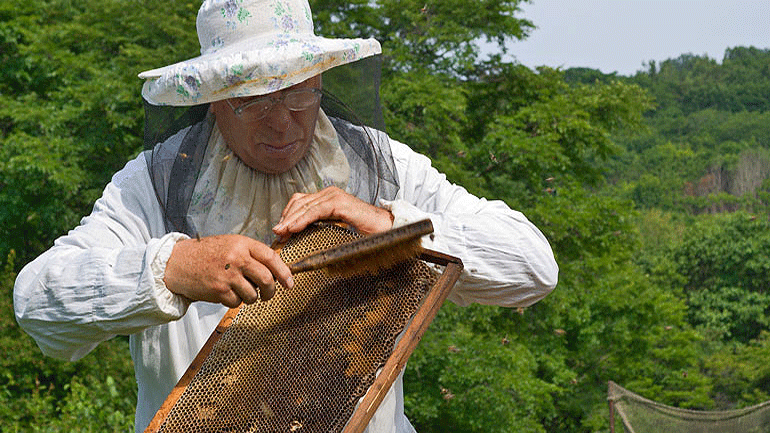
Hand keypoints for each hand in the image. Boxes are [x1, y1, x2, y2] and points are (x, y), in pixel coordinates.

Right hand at [163, 234, 293, 307]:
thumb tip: (277, 270)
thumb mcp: (231, 245)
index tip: (289, 283)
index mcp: (242, 244)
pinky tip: (225, 292)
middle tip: (269, 294)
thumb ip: (252, 254)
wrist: (178, 262)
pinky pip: (237, 302)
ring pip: (253, 295)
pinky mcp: (219, 290)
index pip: (271, 258)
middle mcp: (237, 258)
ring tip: (240, 290)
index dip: (284, 272)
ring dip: (251, 297)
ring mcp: (228, 275)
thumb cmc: (207, 254)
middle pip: (266, 279)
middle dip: (271, 291)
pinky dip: (235, 301)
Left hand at [272, 186, 393, 240]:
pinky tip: (292, 229)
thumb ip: (322, 229)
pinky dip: (301, 219)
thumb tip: (304, 242)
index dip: (288, 215)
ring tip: (280, 232)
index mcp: (328, 198)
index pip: (301, 202)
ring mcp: (334, 197)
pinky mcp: (339, 203)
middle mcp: (329, 194)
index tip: (279, 231)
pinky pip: (315, 211)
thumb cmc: (365, 233)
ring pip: (304, 206)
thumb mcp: (337, 230)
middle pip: (299, 202)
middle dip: (285, 218)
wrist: (387, 229)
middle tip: (276, 233)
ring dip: (290, 219)